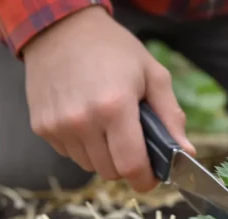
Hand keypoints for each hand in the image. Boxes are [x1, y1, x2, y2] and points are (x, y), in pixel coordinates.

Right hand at [22, 6, 195, 192]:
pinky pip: (70, 154)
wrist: (61, 29)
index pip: (131, 166)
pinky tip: (87, 120)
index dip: (145, 179)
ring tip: (108, 126)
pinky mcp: (41, 127)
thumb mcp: (153, 75)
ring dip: (104, 156)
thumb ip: (171, 117)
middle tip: (132, 142)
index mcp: (114, 107)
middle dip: (126, 164)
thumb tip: (186, 153)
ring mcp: (58, 125)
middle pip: (110, 171)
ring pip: (90, 166)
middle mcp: (82, 121)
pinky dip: (83, 146)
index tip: (151, 178)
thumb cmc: (114, 50)